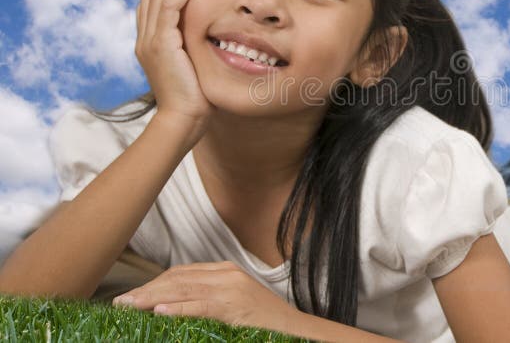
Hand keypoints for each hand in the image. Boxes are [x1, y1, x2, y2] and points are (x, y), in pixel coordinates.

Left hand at [111, 261, 295, 332]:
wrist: (297, 331)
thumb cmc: (264, 324)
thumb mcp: (233, 307)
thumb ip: (207, 301)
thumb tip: (169, 310)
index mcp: (225, 271)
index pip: (181, 272)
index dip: (153, 284)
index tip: (130, 297)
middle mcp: (227, 274)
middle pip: (177, 277)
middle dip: (146, 290)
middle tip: (119, 303)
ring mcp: (232, 288)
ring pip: (183, 288)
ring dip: (152, 298)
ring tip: (128, 307)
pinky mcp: (235, 306)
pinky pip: (201, 305)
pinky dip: (178, 308)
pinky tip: (159, 312)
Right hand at [136, 0, 214, 127]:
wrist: (184, 121)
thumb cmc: (196, 98)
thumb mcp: (195, 65)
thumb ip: (195, 46)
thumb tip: (215, 32)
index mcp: (151, 41)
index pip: (154, 0)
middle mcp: (145, 38)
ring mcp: (150, 41)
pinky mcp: (160, 46)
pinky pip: (169, 9)